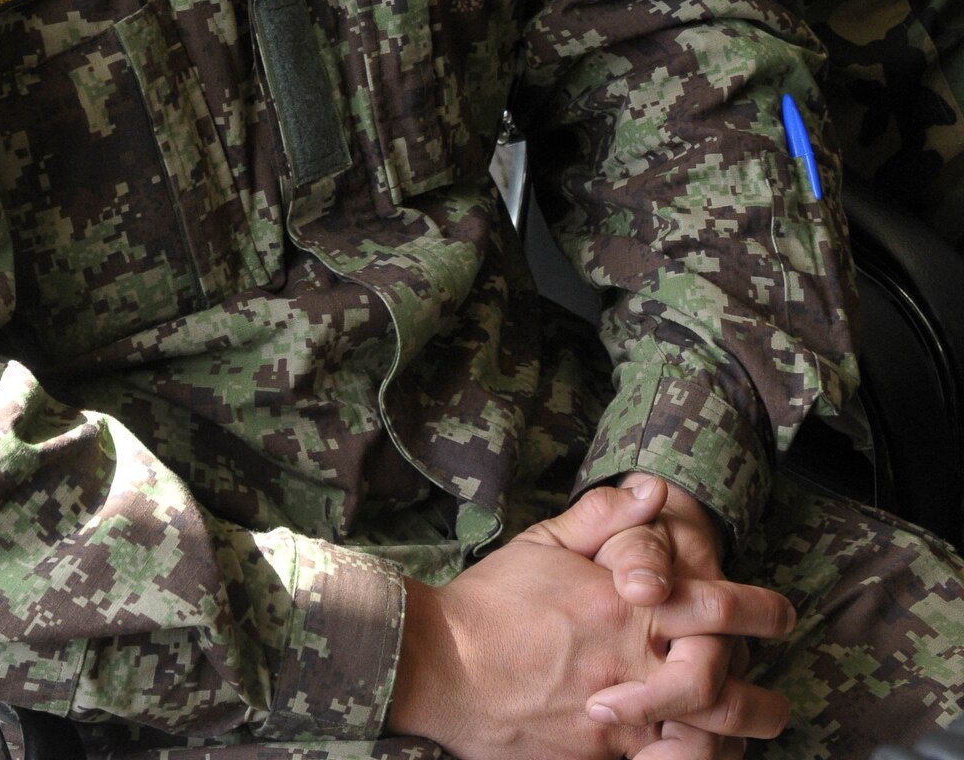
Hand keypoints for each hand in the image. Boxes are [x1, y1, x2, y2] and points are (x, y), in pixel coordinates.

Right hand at [386, 479, 792, 759]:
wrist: (440, 666)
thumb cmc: (491, 600)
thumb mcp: (543, 540)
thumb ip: (603, 516)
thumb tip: (654, 490)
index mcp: (625, 607)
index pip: (718, 606)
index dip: (762, 611)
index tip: (783, 615)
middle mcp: (632, 666)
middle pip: (727, 689)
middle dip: (763, 698)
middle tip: (776, 698)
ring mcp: (618, 722)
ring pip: (705, 740)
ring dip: (734, 739)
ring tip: (742, 735)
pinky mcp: (598, 759)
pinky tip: (695, 753)